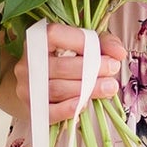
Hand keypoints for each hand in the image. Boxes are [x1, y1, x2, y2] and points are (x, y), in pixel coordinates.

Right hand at [2, 22, 124, 127]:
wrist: (35, 86)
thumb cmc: (63, 62)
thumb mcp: (83, 46)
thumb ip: (103, 43)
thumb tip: (119, 53)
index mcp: (37, 41)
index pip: (55, 35)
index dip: (83, 43)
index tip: (107, 53)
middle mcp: (27, 63)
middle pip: (61, 66)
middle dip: (92, 69)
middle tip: (113, 70)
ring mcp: (27, 87)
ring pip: (58, 89)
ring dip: (88, 89)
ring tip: (109, 87)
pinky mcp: (31, 109)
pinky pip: (50, 111)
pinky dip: (70, 108)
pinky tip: (86, 104)